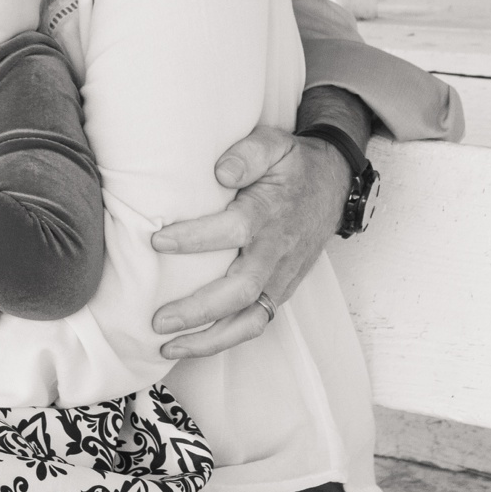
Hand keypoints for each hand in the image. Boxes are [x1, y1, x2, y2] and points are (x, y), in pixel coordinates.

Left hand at [148, 126, 349, 359]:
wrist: (333, 184)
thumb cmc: (293, 165)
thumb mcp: (273, 144)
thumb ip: (247, 154)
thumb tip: (220, 172)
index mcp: (270, 213)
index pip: (234, 230)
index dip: (196, 238)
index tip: (157, 240)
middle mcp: (276, 252)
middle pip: (241, 290)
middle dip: (198, 310)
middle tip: (158, 318)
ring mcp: (281, 277)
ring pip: (249, 319)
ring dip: (209, 339)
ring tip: (168, 347)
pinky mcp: (280, 291)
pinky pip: (254, 323)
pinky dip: (224, 340)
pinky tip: (191, 346)